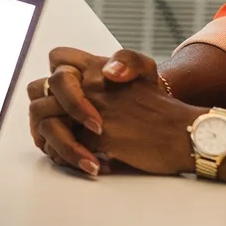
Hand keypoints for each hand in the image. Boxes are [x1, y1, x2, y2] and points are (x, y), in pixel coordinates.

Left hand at [27, 47, 198, 176]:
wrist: (187, 134)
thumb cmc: (160, 111)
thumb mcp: (138, 77)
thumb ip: (105, 77)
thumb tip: (77, 96)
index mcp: (99, 67)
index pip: (57, 58)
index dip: (51, 81)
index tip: (59, 103)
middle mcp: (91, 83)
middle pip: (38, 90)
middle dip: (40, 117)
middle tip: (52, 135)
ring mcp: (94, 108)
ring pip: (47, 122)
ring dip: (52, 143)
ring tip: (69, 155)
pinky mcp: (100, 135)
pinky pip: (68, 148)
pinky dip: (73, 160)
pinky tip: (93, 166)